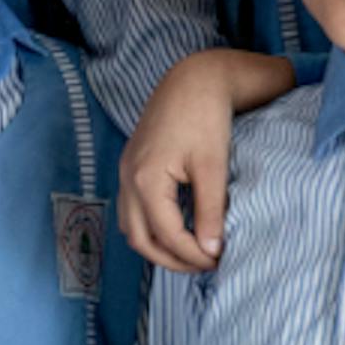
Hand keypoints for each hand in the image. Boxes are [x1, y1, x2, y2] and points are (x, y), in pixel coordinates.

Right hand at [118, 50, 292, 271]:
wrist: (193, 78)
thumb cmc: (205, 117)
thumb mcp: (213, 166)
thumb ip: (210, 211)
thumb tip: (211, 251)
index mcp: (146, 180)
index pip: (167, 236)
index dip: (193, 255)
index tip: (219, 261)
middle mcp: (128, 179)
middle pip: (140, 240)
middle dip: (171, 260)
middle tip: (204, 265)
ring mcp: (126, 172)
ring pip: (131, 228)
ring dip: (158, 246)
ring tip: (192, 252)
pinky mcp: (131, 166)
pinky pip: (132, 210)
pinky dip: (151, 227)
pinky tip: (178, 228)